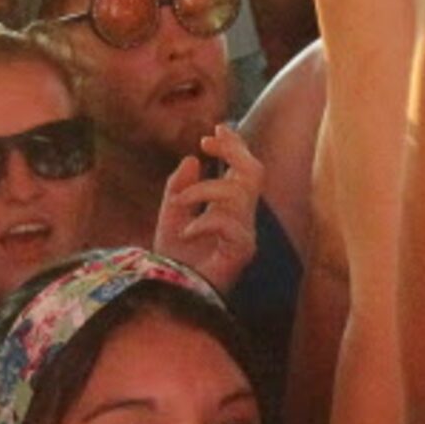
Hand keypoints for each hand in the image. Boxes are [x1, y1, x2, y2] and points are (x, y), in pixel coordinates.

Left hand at [154, 124, 264, 296]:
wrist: (171, 292)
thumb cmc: (173, 259)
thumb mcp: (170, 214)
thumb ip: (179, 187)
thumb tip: (191, 159)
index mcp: (229, 208)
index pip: (243, 169)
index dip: (234, 145)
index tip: (214, 131)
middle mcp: (242, 218)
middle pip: (254, 172)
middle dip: (234, 151)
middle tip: (207, 141)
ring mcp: (244, 235)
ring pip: (238, 192)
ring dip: (204, 190)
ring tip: (181, 201)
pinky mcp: (242, 252)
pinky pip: (229, 223)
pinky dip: (204, 222)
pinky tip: (187, 233)